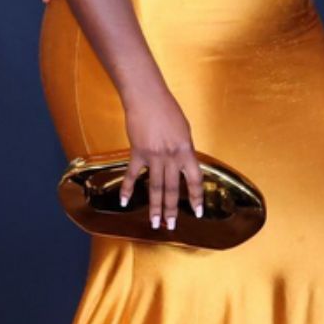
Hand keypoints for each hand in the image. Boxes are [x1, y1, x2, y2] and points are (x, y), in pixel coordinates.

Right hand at [119, 87, 204, 229]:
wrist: (147, 97)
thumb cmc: (168, 109)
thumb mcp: (184, 130)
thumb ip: (184, 149)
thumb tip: (183, 165)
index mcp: (186, 150)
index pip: (194, 180)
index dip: (196, 198)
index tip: (198, 212)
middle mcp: (171, 156)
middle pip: (172, 189)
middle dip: (172, 210)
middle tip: (171, 227)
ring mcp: (154, 156)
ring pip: (154, 187)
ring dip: (154, 207)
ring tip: (154, 223)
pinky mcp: (137, 153)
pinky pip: (133, 175)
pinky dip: (128, 189)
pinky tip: (125, 202)